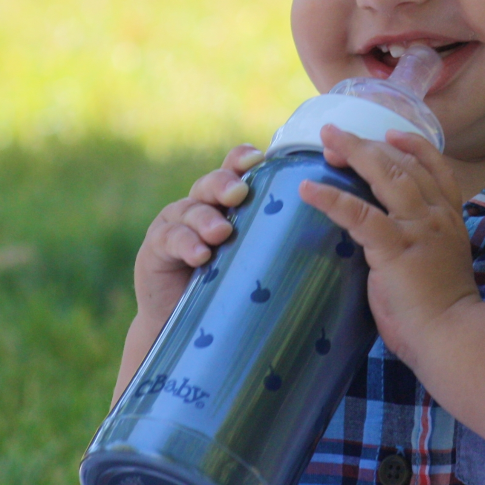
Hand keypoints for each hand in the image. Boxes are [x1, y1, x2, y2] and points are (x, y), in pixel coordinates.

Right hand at [133, 144, 262, 329]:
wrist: (186, 326)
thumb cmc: (229, 289)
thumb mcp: (252, 261)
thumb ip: (274, 243)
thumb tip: (329, 239)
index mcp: (227, 203)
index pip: (233, 170)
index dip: (242, 159)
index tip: (258, 158)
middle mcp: (201, 206)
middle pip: (211, 184)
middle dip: (225, 184)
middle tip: (239, 194)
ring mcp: (175, 224)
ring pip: (190, 209)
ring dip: (206, 219)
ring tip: (221, 233)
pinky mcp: (155, 247)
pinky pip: (170, 238)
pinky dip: (186, 244)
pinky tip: (200, 255)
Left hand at [299, 125, 479, 369]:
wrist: (453, 336)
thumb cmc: (441, 309)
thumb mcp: (437, 260)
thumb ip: (417, 238)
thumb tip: (384, 232)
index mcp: (449, 216)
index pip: (435, 166)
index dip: (411, 144)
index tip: (389, 132)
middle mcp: (436, 214)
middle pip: (401, 163)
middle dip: (367, 145)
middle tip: (336, 136)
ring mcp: (417, 228)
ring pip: (385, 174)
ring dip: (352, 153)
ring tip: (326, 142)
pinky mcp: (394, 247)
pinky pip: (359, 213)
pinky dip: (331, 198)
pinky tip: (307, 188)